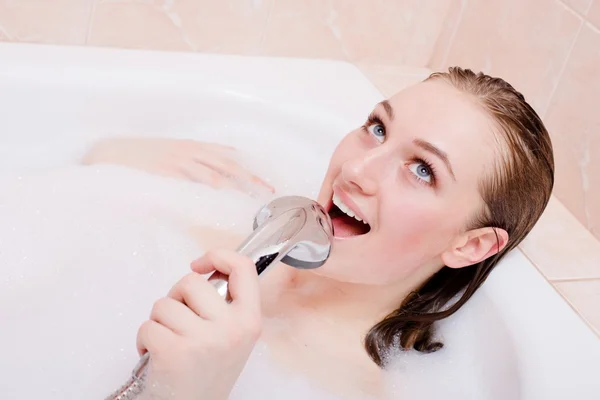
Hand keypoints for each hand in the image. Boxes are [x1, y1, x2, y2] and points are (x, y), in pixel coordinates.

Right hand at [82, 137, 274, 193]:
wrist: (111, 152)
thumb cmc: (143, 156)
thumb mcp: (173, 152)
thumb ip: (195, 161)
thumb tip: (219, 172)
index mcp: (193, 147)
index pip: (229, 159)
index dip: (249, 173)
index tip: (266, 185)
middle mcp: (190, 152)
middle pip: (227, 166)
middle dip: (249, 180)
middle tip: (266, 194)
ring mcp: (177, 161)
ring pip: (211, 174)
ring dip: (231, 188)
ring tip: (246, 201)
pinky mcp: (163, 172)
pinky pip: (187, 182)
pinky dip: (202, 191)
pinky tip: (214, 199)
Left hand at [136, 250, 261, 399]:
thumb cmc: (208, 373)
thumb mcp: (233, 336)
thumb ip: (226, 305)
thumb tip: (205, 273)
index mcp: (250, 320)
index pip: (243, 268)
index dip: (218, 256)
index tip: (200, 265)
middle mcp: (231, 328)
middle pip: (191, 282)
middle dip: (176, 297)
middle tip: (179, 321)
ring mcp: (203, 339)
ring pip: (164, 304)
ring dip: (158, 322)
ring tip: (169, 342)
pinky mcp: (173, 351)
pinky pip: (147, 326)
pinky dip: (144, 339)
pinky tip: (156, 356)